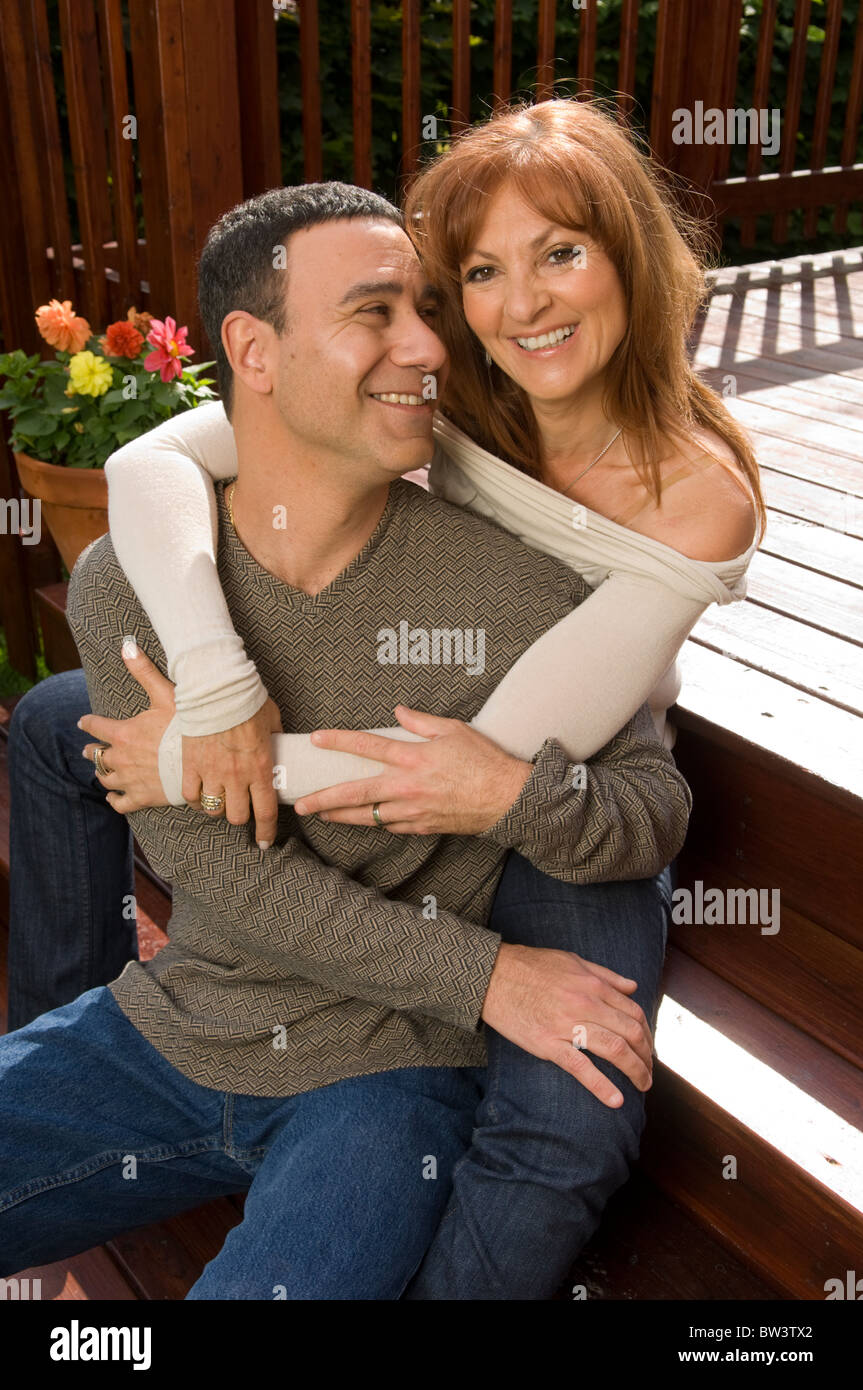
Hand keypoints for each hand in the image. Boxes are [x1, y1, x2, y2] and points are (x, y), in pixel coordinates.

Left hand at [79, 640, 176, 812]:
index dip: (87, 723)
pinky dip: (113, 800)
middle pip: (95, 755)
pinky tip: (113, 798)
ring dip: (101, 773)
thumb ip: (144, 671)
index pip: (95, 726)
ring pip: (104, 778)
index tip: (83, 722)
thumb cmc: (185, 728)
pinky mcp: (141, 797)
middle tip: (89, 750)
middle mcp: (120, 758)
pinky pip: (119, 802)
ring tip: (101, 771)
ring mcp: (129, 779)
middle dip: (92, 751)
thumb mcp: (166, 695)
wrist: (202, 765)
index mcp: (122, 733)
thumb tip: (127, 644)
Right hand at [180, 698, 283, 846]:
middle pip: (237, 816)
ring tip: (220, 799)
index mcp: (261, 768)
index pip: (265, 812)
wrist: (217, 687)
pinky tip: (200, 794)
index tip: (264, 841)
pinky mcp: (191, 765)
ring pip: (214, 810)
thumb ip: (276, 740)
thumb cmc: (248, 700)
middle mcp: (237, 776)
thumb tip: (279, 745)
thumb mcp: (273, 720)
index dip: (266, 832)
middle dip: (241, 816)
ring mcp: (212, 772)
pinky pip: (190, 795)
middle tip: (240, 807)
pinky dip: (196, 800)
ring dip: (218, 808)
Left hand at [294, 704, 531, 834]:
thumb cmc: (484, 762)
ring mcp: (412, 811)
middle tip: (301, 804)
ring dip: (341, 816)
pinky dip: (376, 823)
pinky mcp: (422, 827)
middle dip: (324, 799)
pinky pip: (390, 827)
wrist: (507, 799)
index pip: (366, 746)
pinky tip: (365, 820)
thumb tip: (398, 710)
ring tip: (322, 815)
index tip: (317, 739)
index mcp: (412, 758)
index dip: (338, 741)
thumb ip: (421, 721)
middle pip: (354, 794)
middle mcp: (406, 787)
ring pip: (367, 816)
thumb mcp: (453, 730)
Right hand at [481, 942, 653, 1106]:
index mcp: (594, 985)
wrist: (493, 975)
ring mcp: (567, 1025)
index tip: (648, 1047)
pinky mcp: (548, 1044)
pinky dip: (601, 1086)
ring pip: (614, 1050)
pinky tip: (616, 1101)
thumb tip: (633, 987)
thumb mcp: (573, 961)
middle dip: (646, 1056)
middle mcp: (586, 1004)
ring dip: (635, 1071)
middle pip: (631, 1033)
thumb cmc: (532, 966)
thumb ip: (606, 975)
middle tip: (649, 1071)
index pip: (633, 1013)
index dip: (647, 1033)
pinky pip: (581, 1068)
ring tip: (643, 1085)